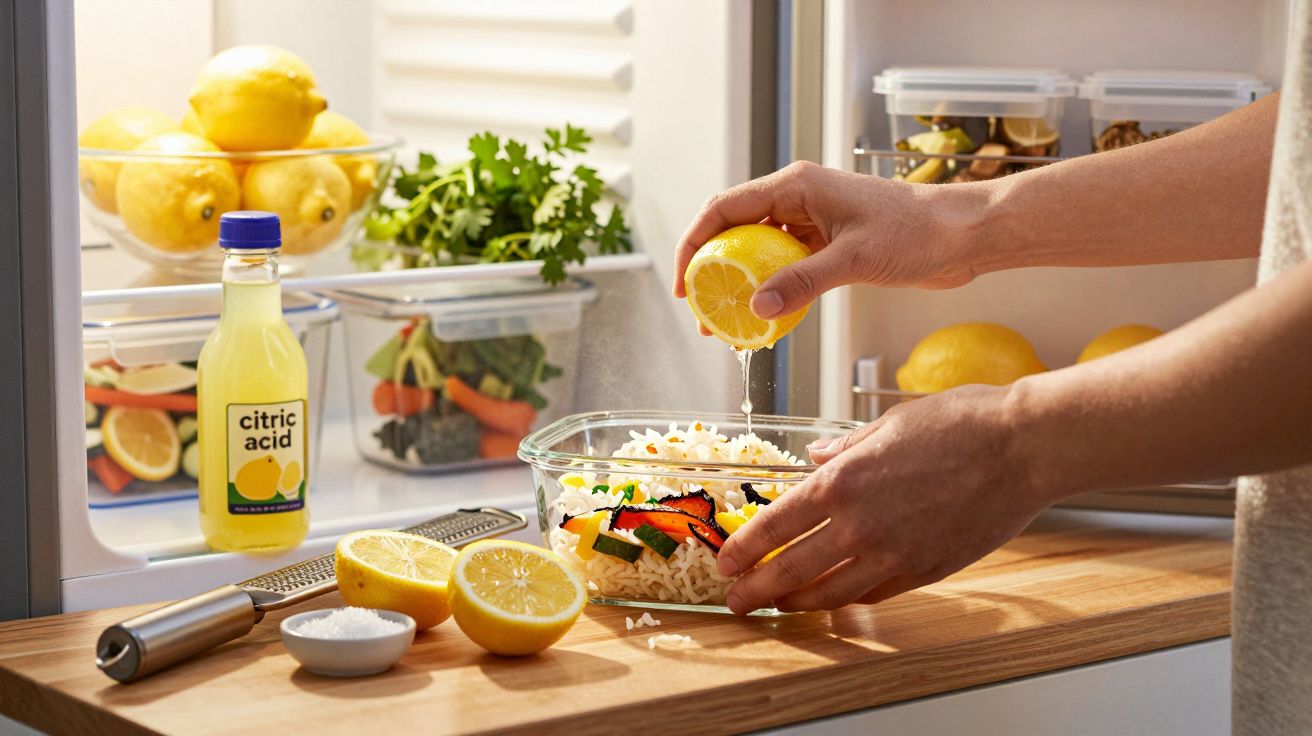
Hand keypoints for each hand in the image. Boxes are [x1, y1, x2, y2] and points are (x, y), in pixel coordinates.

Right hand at [673, 161, 981, 329]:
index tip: (684, 284)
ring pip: (758, 249)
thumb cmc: (917, 232)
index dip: (694, 244)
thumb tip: (757, 307)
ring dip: (740, 282)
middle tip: (702, 312)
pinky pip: (785, 263)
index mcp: (797, 185)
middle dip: (711, 270)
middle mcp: (799, 197)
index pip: (724, 209)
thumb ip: (802, 281)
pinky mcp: (829, 243)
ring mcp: (813, 220)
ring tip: (728, 322)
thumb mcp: (854, 259)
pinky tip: (766, 316)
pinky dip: (771, 287)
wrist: (962, 235)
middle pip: (734, 229)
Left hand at [717, 384, 1053, 613]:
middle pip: (791, 570)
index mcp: (842, 481)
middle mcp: (860, 524)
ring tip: (778, 606)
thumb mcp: (887, 423)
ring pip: (831, 592)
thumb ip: (846, 448)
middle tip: (737, 600)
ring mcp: (894, 553)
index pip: (775, 526)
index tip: (726, 562)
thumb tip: (816, 457)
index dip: (744, 550)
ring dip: (797, 603)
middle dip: (757, 590)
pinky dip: (848, 600)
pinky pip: (874, 595)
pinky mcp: (926, 570)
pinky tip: (834, 599)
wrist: (1022, 447)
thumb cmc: (960, 423)